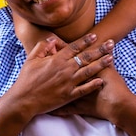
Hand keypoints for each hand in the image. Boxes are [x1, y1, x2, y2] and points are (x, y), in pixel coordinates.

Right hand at [0, 34, 114, 135]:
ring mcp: (68, 83)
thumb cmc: (26, 79)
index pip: (74, 47)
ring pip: (89, 72)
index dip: (86, 41)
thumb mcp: (31, 59)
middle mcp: (65, 69)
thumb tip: (53, 40)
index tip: (96, 36)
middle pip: (86, 57)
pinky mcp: (69, 95)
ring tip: (111, 58)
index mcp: (56, 60)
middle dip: (100, 49)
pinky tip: (102, 80)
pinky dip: (93, 85)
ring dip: (101, 64)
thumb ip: (42, 47)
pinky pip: (84, 89)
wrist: (24, 99)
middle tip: (111, 43)